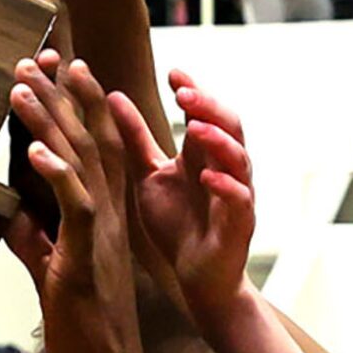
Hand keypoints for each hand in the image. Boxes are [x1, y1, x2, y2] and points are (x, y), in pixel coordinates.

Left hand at [5, 56, 153, 352]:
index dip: (77, 106)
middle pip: (90, 141)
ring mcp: (100, 237)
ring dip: (51, 120)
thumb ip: (39, 241)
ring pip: (81, 163)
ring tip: (23, 83)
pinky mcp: (86, 261)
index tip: (54, 69)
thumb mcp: (56, 275)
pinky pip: (75, 208)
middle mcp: (108, 218)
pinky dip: (56, 175)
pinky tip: (35, 149)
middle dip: (63, 96)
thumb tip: (16, 217)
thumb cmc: (86, 334)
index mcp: (102, 219)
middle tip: (38, 55)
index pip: (94, 149)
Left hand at [117, 70, 256, 314]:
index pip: (204, 112)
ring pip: (238, 158)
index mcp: (203, 155)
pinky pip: (239, 200)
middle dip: (209, 107)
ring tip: (195, 128)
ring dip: (218, 141)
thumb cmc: (178, 225)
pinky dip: (225, 187)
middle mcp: (225, 168)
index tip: (173, 73)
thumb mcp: (149, 175)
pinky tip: (207, 178)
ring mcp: (236, 194)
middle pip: (228, 125)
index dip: (193, 91)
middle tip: (184, 93)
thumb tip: (113, 97)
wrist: (196, 278)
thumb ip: (136, 138)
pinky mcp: (239, 224)